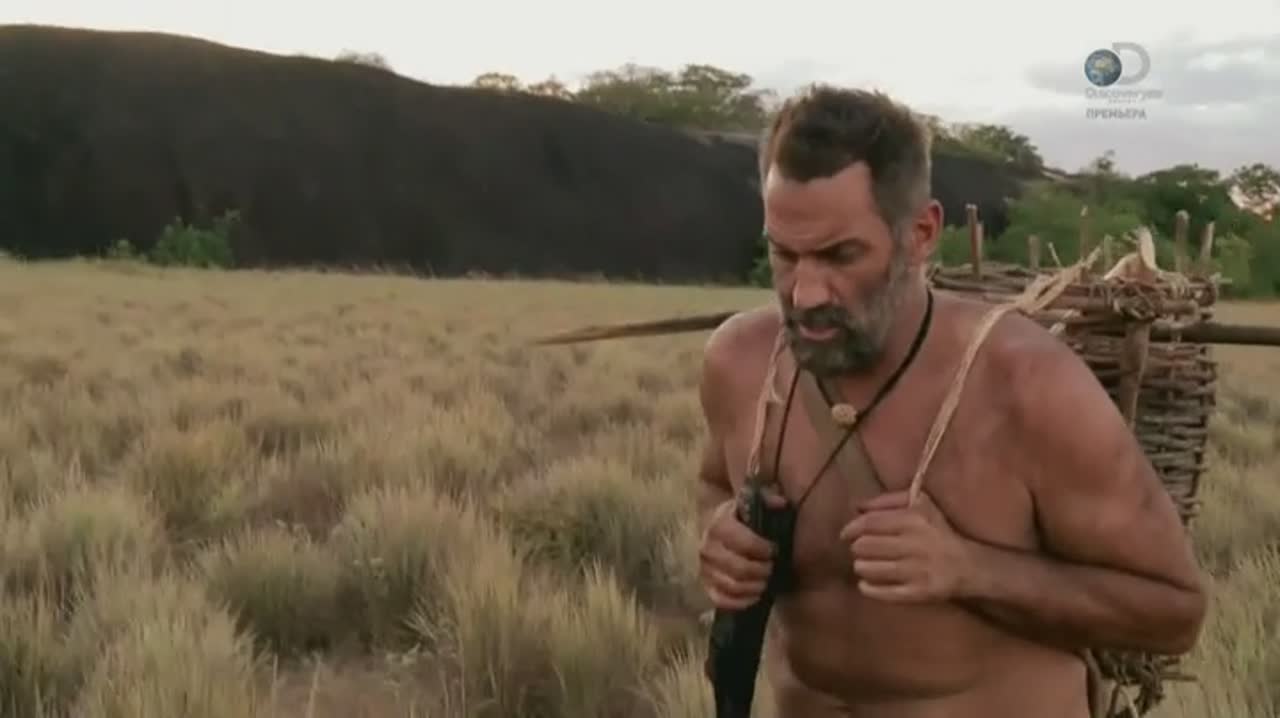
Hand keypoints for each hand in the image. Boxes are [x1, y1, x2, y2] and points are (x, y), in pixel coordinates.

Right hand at [698, 490, 784, 609]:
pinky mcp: (707, 587)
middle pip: (737, 568)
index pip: (738, 540)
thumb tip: (780, 503)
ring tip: (767, 581)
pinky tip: (755, 595)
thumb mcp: (759, 506)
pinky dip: (741, 601)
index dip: (759, 548)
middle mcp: (707, 547)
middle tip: (773, 568)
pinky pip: (722, 600)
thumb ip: (771, 500)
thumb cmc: (750, 523)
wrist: (731, 537)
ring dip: (754, 587)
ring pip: (732, 586)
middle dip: (761, 571)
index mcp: (719, 523)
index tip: (774, 550)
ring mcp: (705, 569)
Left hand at [838, 490, 971, 602]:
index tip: (845, 534)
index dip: (852, 528)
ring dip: (861, 567)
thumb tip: (857, 506)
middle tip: (858, 550)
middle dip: (857, 548)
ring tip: (863, 565)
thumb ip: (888, 501)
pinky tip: (865, 585)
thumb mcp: (920, 505)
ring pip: (872, 569)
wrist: (970, 565)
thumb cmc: (939, 531)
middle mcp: (915, 544)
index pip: (871, 523)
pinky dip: (869, 589)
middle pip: (867, 546)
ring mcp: (917, 570)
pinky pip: (885, 593)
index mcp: (914, 519)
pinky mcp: (920, 592)